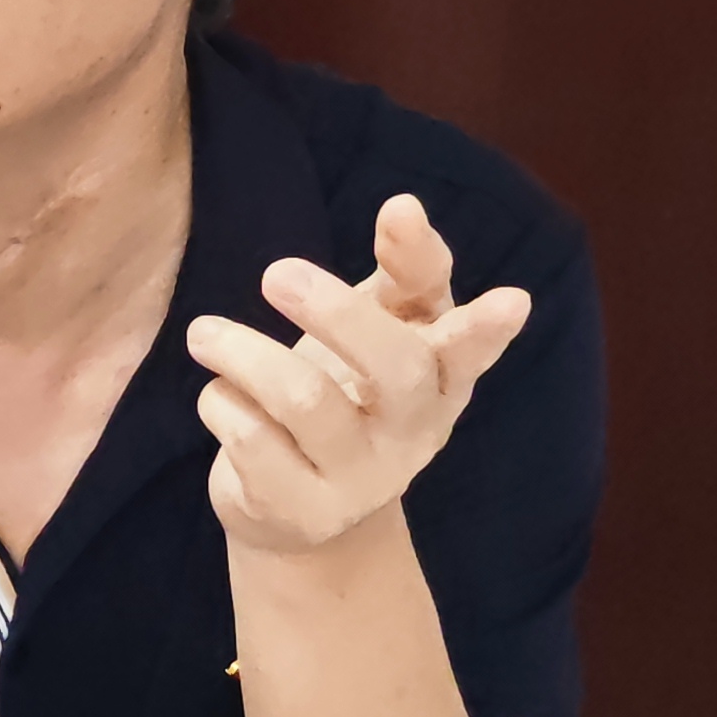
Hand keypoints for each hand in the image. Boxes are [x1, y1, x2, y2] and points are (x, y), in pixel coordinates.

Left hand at [185, 195, 534, 555]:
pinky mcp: (301, 510)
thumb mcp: (385, 325)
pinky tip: (220, 397)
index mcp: (442, 379)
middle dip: (335, 311)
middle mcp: (413, 433)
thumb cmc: (351, 388)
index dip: (487, 327)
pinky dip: (222, 402)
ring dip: (242, 352)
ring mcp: (360, 479)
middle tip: (275, 272)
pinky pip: (252, 440)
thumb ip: (405, 267)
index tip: (512, 300)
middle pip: (392, 367)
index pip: (469, 348)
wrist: (302, 510)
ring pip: (304, 398)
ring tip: (204, 333)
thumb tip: (406, 206)